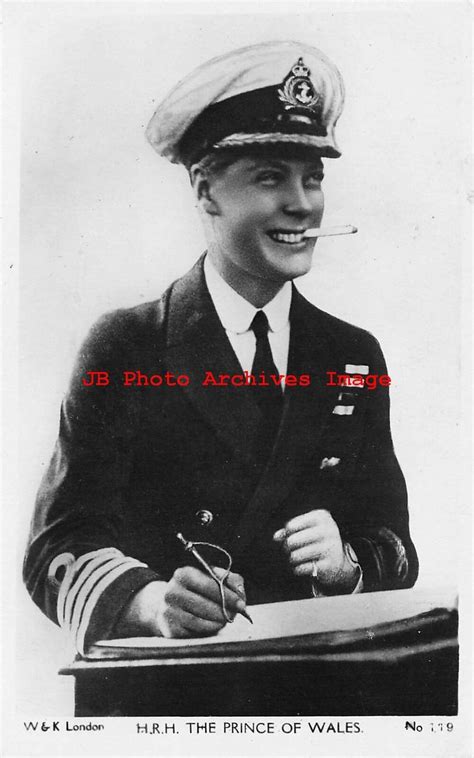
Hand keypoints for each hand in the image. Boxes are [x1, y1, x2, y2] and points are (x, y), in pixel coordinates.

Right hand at [115, 567, 246, 638]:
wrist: (170, 605)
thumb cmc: (197, 590)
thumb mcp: (212, 578)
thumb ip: (230, 579)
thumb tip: (240, 592)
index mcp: (183, 573)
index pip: (209, 585)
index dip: (228, 595)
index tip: (241, 604)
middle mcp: (172, 591)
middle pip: (204, 604)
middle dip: (224, 611)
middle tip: (235, 615)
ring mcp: (168, 611)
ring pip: (199, 620)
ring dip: (217, 622)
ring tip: (226, 620)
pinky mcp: (169, 628)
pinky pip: (193, 632)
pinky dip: (208, 630)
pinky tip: (214, 626)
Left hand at [273, 509, 357, 592]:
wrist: (339, 558)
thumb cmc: (317, 539)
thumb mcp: (306, 528)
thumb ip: (289, 530)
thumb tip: (276, 537)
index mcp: (322, 517)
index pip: (291, 525)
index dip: (286, 532)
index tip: (289, 535)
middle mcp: (328, 530)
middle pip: (293, 541)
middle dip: (287, 546)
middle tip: (287, 549)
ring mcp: (330, 548)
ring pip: (297, 555)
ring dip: (292, 558)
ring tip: (293, 558)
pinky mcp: (330, 564)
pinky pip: (304, 568)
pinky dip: (298, 569)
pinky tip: (299, 567)